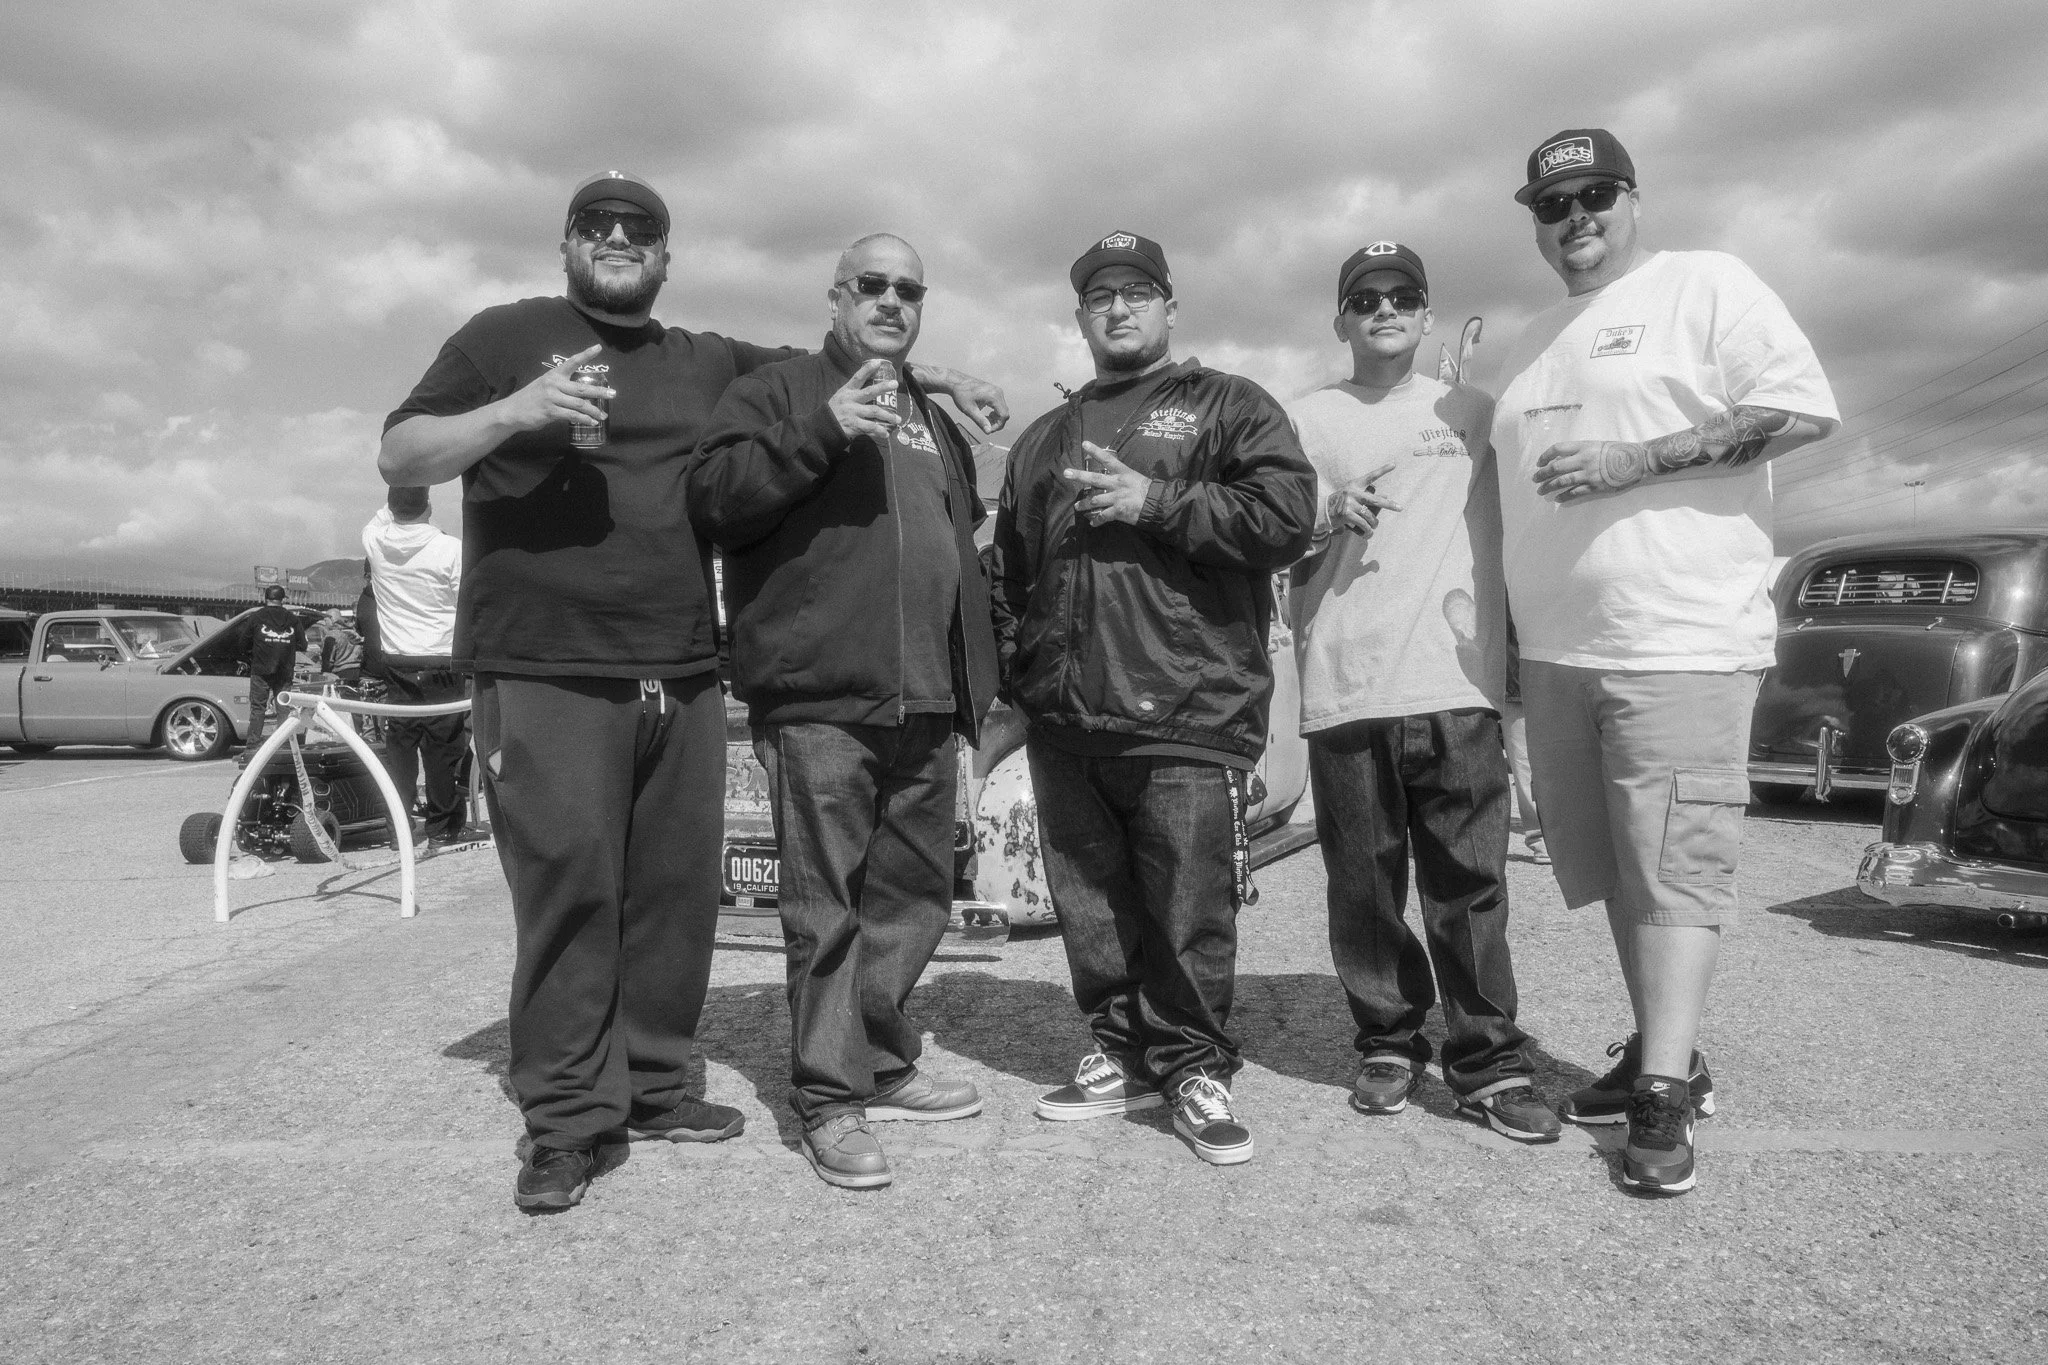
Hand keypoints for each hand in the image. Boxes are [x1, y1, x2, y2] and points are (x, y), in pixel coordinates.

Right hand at [499, 345, 611, 432]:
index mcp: (554, 375)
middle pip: (582, 387)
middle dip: (599, 391)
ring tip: (603, 416)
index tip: (598, 348)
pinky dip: (584, 420)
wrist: (512, 411)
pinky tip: (591, 422)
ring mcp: (552, 398)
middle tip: (613, 394)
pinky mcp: (550, 411)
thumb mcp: (545, 386)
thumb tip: (580, 394)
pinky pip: (572, 416)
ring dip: (594, 411)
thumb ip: (561, 387)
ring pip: (579, 404)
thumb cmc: (531, 399)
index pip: (572, 362)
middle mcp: (554, 384)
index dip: (586, 355)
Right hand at [828, 360, 903, 441]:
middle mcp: (851, 400)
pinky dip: (879, 431)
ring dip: (888, 416)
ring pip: (874, 412)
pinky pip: (870, 427)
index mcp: (847, 391)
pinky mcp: (854, 425)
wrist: (823, 427)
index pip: (858, 377)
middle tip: (895, 384)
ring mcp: (853, 413)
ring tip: (898, 419)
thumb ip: (854, 393)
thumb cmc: (835, 410)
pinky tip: (886, 434)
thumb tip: (872, 388)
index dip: (868, 369)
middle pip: (869, 392)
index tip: (879, 362)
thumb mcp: (841, 397)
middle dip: (883, 387)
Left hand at [911, 364, 1009, 434]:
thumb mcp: (970, 410)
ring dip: (996, 418)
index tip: (988, 430)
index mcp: (993, 396)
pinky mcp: (995, 392)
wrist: (957, 382)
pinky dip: (995, 413)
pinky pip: (1000, 405)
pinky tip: (987, 415)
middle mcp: (998, 392)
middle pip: (1005, 413)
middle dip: (997, 423)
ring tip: (985, 421)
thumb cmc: (961, 394)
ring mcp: (997, 391)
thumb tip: (988, 431)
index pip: (1003, 415)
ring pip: (1003, 410)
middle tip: (986, 427)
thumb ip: (981, 421)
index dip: (997, 426)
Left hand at [1061, 442, 1150, 525]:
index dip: (1096, 451)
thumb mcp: (1136, 478)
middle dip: (1079, 476)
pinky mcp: (1118, 511)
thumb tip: (1114, 480)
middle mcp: (1117, 484)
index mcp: (1123, 473)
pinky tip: (1092, 523)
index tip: (1084, 444)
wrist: (1158, 504)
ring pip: (1094, 500)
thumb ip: (1124, 478)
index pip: (1107, 459)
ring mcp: (1116, 498)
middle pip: (1095, 479)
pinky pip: (1103, 516)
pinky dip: (1096, 520)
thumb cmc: (1149, 490)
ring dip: (1084, 504)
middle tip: (1066, 473)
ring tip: (1077, 507)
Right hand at [1328, 462, 1402, 537]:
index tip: (1394, 464)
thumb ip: (1367, 495)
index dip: (1382, 470)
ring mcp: (1349, 503)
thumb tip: (1386, 496)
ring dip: (1374, 523)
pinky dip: (1367, 530)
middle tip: (1400, 508)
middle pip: (1375, 500)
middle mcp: (1352, 492)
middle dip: (1389, 505)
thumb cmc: (1341, 503)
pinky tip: (1369, 534)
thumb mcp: (1353, 496)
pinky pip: (1362, 523)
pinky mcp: (1346, 514)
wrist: (1323, 512)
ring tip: (1374, 527)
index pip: (1370, 477)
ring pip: (1369, 515)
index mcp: (1355, 485)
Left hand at [1532, 440, 1648, 501]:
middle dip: (1542, 474)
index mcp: (1584, 446)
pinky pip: (1575, 493)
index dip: (1545, 456)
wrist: (1637, 461)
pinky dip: (1564, 496)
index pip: (1557, 449)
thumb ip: (1580, 451)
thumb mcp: (1597, 445)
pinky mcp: (1595, 487)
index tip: (1539, 463)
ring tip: (1541, 491)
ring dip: (1549, 487)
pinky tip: (1558, 499)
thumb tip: (1561, 459)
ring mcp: (1589, 474)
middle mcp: (1584, 459)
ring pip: (1562, 482)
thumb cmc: (1618, 451)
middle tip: (1534, 479)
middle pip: (1555, 467)